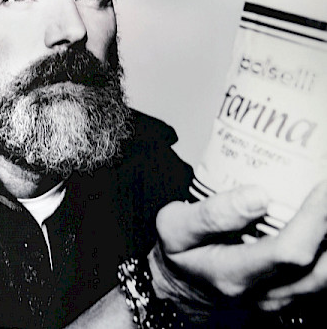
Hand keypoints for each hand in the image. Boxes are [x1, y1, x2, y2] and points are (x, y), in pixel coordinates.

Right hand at [154, 182, 326, 310]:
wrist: (178, 285)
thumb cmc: (178, 252)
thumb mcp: (173, 226)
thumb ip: (211, 213)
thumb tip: (259, 196)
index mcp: (233, 275)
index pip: (288, 252)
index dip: (315, 219)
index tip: (323, 185)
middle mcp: (263, 294)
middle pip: (319, 269)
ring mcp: (281, 299)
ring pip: (325, 277)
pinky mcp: (291, 295)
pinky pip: (320, 277)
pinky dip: (325, 250)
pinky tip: (322, 224)